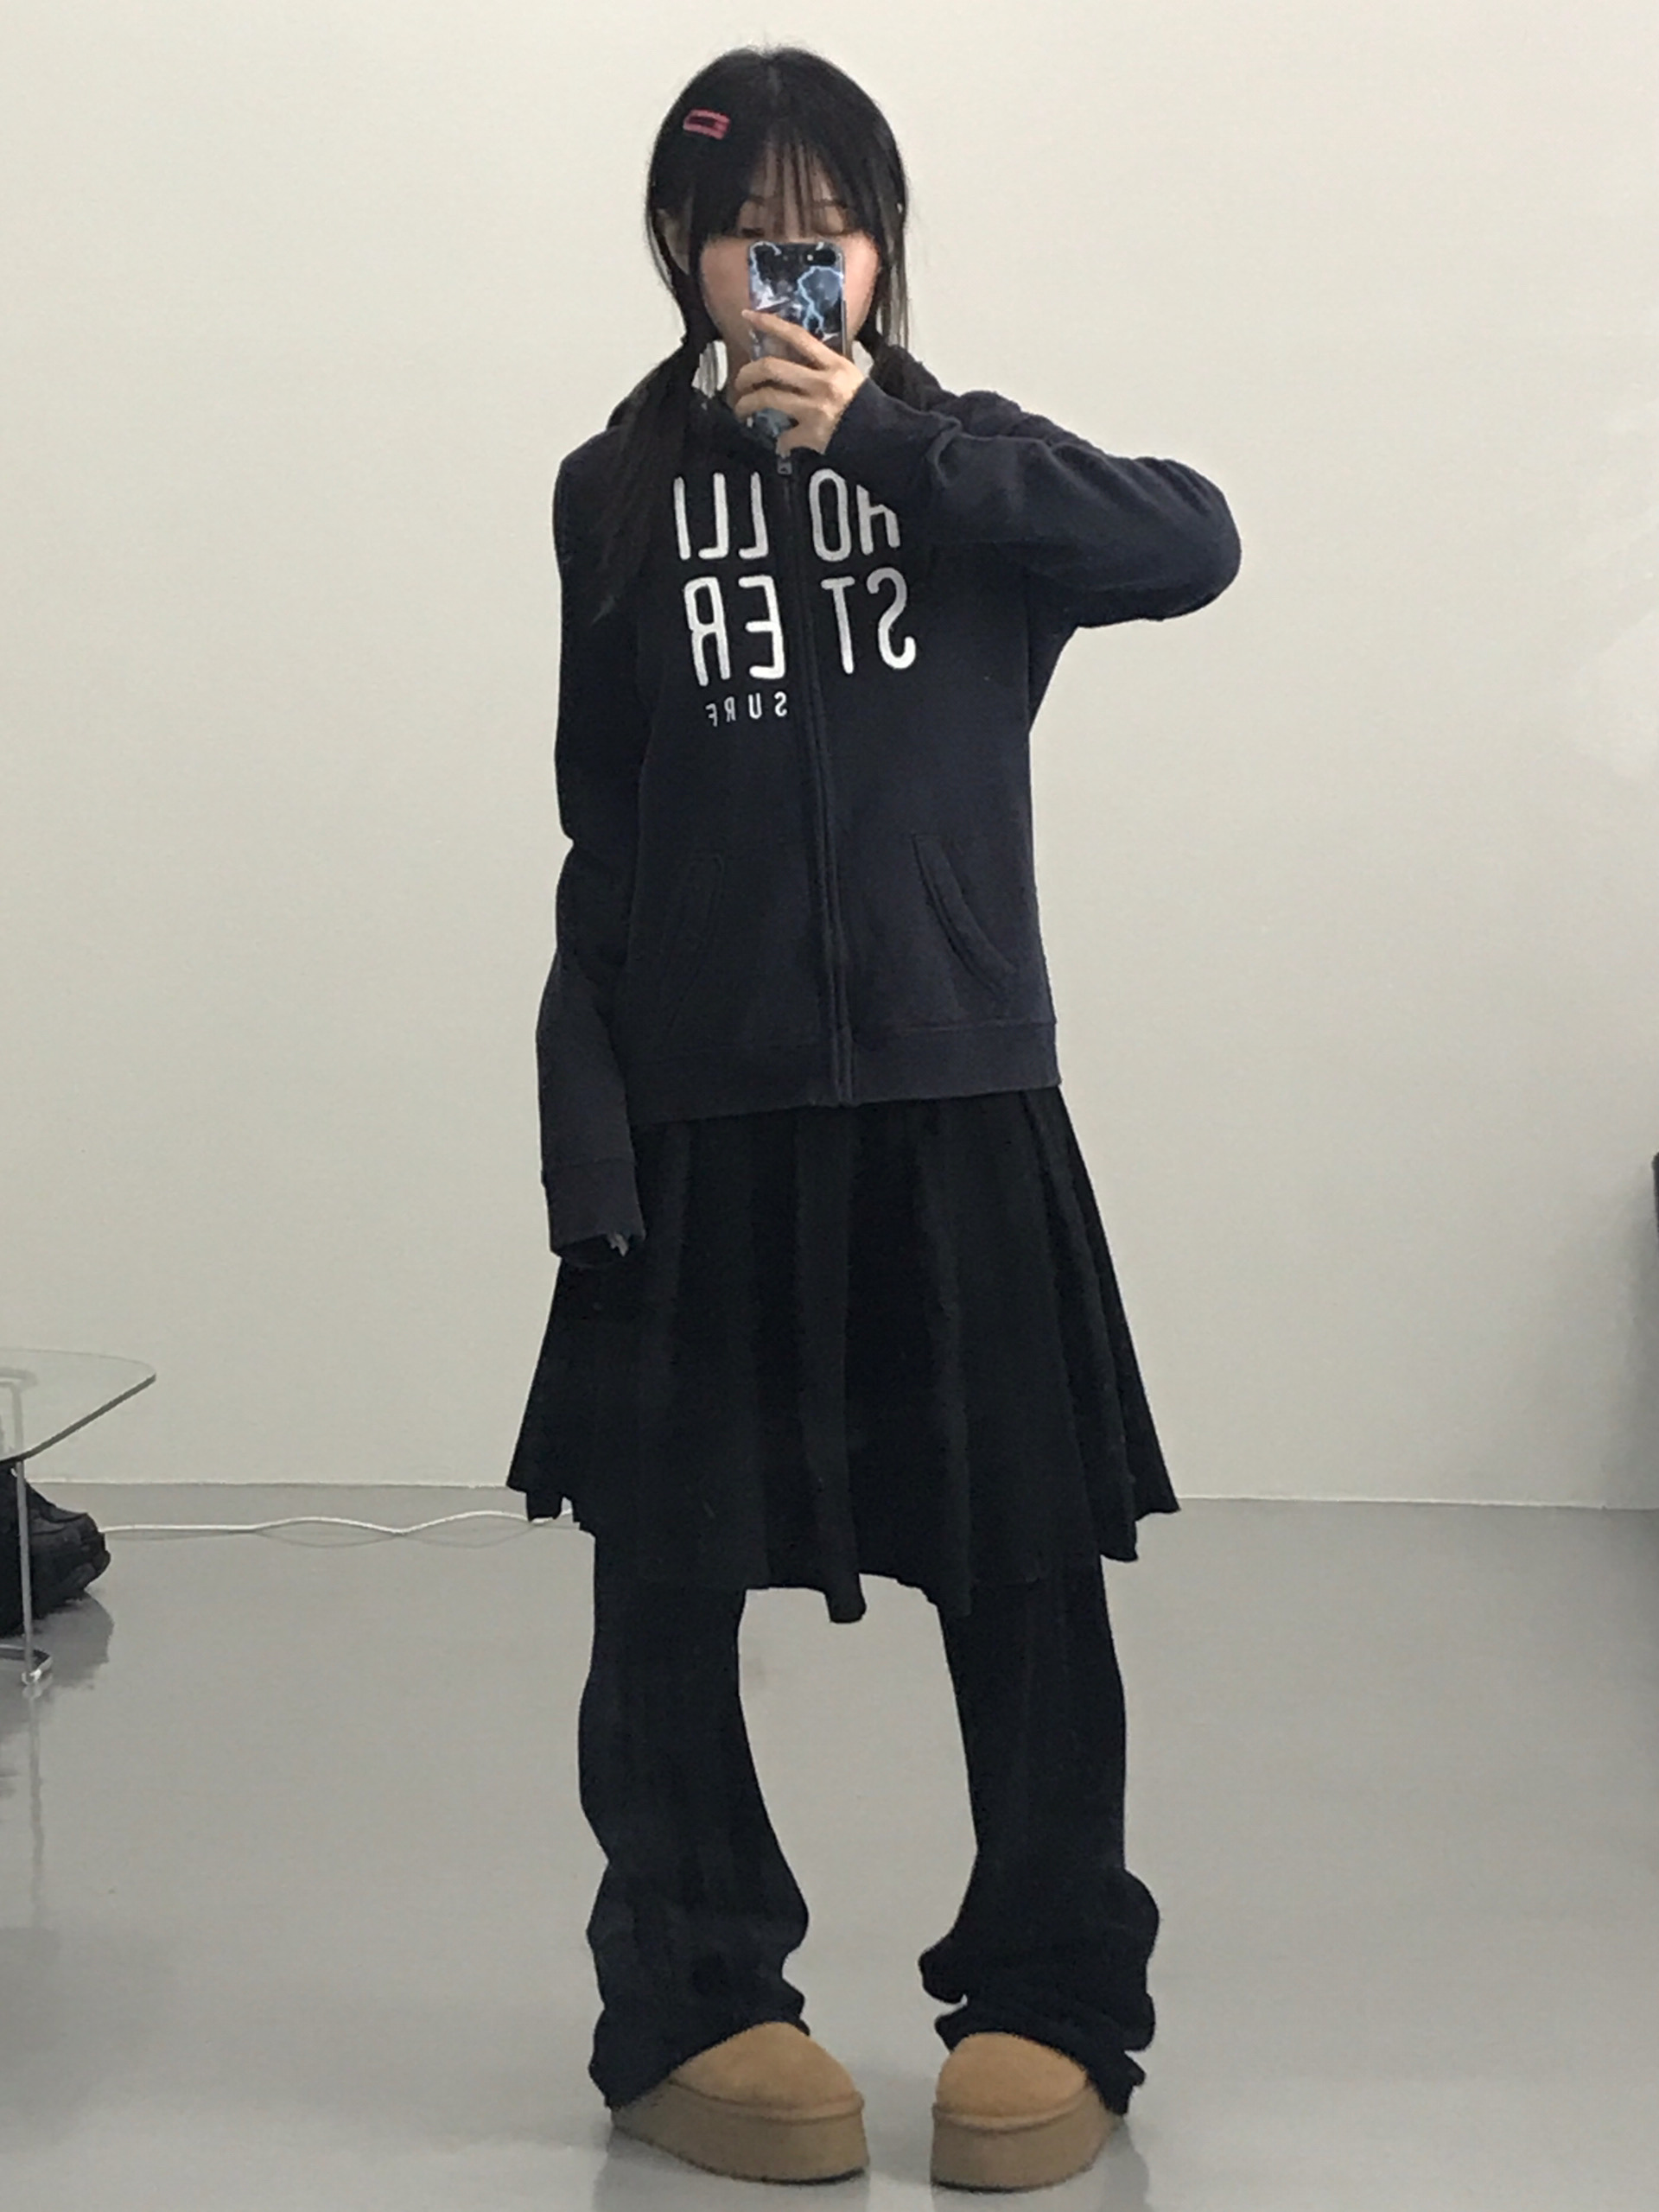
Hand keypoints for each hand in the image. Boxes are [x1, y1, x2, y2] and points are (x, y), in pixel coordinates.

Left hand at [733, 309, 866, 457]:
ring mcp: (815, 409)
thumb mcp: (851, 377)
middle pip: (772, 367)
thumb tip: (798, 364)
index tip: (748, 317)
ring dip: (748, 404)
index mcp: (833, 364)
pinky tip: (781, 444)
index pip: (796, 336)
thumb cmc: (870, 408)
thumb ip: (824, 369)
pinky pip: (785, 438)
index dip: (769, 323)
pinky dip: (781, 442)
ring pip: (768, 398)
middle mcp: (822, 383)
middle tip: (739, 381)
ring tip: (742, 409)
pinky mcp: (812, 435)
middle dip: (747, 373)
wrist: (886, 439)